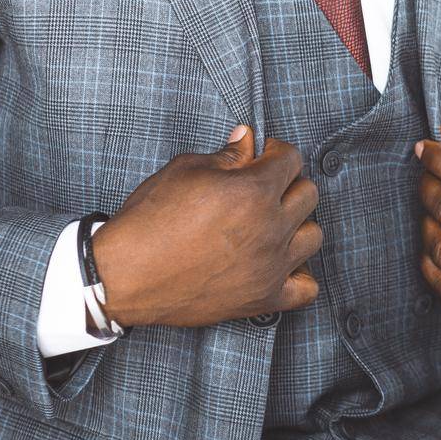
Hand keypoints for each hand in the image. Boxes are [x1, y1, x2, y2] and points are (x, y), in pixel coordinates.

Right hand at [90, 127, 321, 328]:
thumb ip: (226, 155)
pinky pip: (307, 289)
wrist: (126, 275)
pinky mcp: (262, 299)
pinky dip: (299, 273)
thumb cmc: (151, 220)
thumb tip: (247, 140)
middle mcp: (270, 228)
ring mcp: (270, 267)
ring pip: (314, 237)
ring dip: (297, 224)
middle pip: (308, 194)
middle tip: (263, 186)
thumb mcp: (185, 170)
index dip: (275, 151)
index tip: (262, 155)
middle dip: (288, 183)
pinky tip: (279, 261)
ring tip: (272, 222)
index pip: (291, 159)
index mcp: (253, 191)